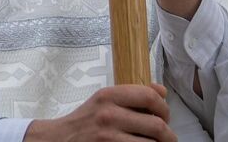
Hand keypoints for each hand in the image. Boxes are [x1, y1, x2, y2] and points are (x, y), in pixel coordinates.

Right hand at [26, 85, 175, 141]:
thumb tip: (161, 91)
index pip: (150, 96)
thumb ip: (132, 95)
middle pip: (157, 124)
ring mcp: (109, 137)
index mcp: (108, 96)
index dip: (165, 108)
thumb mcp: (104, 101)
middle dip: (168, 135)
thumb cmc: (85, 122)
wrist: (59, 140)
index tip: (165, 116)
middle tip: (167, 138)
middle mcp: (108, 115)